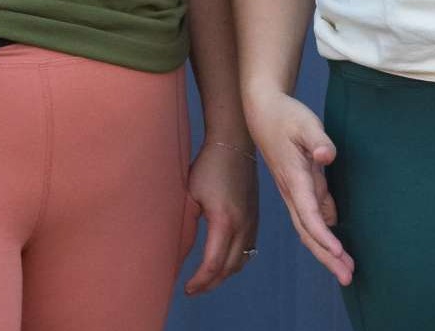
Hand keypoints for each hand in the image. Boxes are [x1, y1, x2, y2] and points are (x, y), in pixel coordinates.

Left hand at [182, 138, 260, 295]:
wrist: (234, 143)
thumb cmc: (208, 166)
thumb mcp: (191, 195)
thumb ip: (188, 223)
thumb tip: (180, 248)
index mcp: (225, 221)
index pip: (213, 264)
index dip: (200, 281)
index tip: (186, 288)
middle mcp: (243, 225)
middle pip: (229, 267)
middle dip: (210, 283)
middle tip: (193, 289)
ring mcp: (252, 221)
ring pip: (241, 260)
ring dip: (224, 274)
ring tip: (206, 279)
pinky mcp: (255, 216)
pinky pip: (249, 248)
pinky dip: (236, 261)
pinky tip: (223, 262)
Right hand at [245, 89, 352, 283]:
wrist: (262, 113)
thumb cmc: (286, 117)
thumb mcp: (306, 122)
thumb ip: (319, 139)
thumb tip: (327, 156)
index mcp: (295, 178)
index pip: (309, 213)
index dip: (323, 236)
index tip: (339, 253)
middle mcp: (292, 191)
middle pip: (308, 231)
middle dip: (327, 257)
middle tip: (347, 276)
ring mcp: (293, 193)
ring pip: (308, 229)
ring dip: (326, 251)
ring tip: (346, 269)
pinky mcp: (297, 190)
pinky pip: (310, 219)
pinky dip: (322, 236)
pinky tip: (335, 246)